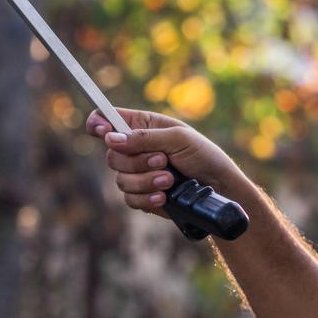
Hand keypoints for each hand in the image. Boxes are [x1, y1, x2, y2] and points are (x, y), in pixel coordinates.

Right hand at [86, 108, 239, 214]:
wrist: (219, 188)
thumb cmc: (204, 156)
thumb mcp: (179, 139)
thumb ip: (145, 137)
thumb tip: (110, 139)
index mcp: (143, 125)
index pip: (107, 119)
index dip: (98, 123)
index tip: (104, 132)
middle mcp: (136, 149)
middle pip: (111, 155)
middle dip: (137, 161)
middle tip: (163, 160)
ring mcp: (138, 173)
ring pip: (121, 180)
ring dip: (147, 181)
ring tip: (170, 180)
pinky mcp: (142, 195)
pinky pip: (130, 198)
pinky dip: (147, 197)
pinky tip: (164, 196)